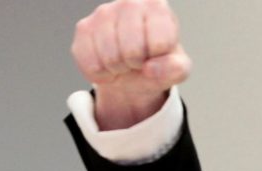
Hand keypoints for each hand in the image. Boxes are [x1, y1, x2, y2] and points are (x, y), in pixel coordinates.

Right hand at [71, 0, 191, 129]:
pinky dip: (101, 73)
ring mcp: (104, 13)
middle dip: (137, 64)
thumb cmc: (159, 61)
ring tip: (125, 61)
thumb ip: (176, 69)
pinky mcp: (84, 28)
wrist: (134, 67)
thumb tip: (150, 69)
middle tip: (139, 60)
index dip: (158, 58)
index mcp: (158, 7)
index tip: (157, 53)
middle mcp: (130, 3)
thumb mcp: (178, 68)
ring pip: (110, 58)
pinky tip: (108, 64)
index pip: (160, 44)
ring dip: (119, 69)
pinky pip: (90, 64)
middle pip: (132, 51)